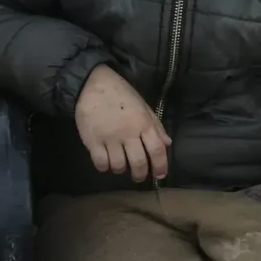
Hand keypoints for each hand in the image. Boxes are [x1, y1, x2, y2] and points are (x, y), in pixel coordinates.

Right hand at [73, 64, 170, 182]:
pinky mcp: (92, 141)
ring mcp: (110, 138)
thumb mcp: (143, 106)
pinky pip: (101, 163)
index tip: (160, 175)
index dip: (161, 166)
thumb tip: (167, 143)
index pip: (157, 149)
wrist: (93, 84)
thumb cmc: (121, 94)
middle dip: (140, 174)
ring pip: (119, 166)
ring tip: (120, 165)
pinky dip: (105, 167)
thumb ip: (156, 126)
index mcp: (144, 123)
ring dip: (121, 169)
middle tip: (138, 176)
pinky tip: (106, 162)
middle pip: (139, 162)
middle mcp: (129, 133)